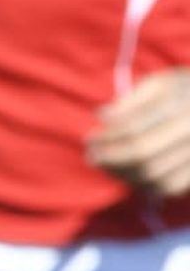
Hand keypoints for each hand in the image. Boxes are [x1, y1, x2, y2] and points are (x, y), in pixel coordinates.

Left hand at [88, 69, 189, 196]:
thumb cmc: (183, 90)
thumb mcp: (159, 83)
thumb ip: (131, 100)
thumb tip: (103, 117)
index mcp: (177, 106)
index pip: (133, 128)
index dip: (107, 136)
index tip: (90, 138)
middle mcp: (189, 131)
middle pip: (143, 153)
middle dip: (110, 157)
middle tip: (92, 156)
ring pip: (155, 174)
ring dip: (122, 173)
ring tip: (105, 166)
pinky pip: (170, 186)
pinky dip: (145, 185)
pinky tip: (128, 175)